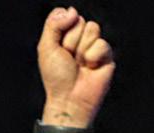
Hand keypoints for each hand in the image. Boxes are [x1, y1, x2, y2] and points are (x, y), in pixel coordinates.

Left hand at [36, 7, 114, 127]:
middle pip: (80, 21)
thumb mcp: (46, 47)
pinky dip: (93, 57)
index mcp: (65, 36)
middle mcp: (80, 39)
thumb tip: (72, 11)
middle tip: (69, 59)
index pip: (68, 15)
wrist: (69, 99)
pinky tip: (90, 68)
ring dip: (82, 49)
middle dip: (71, 41)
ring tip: (79, 64)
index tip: (58, 48)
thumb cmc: (56, 78)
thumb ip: (53, 24)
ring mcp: (94, 46)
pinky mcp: (107, 55)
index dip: (62, 30)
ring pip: (92, 29)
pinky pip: (102, 43)